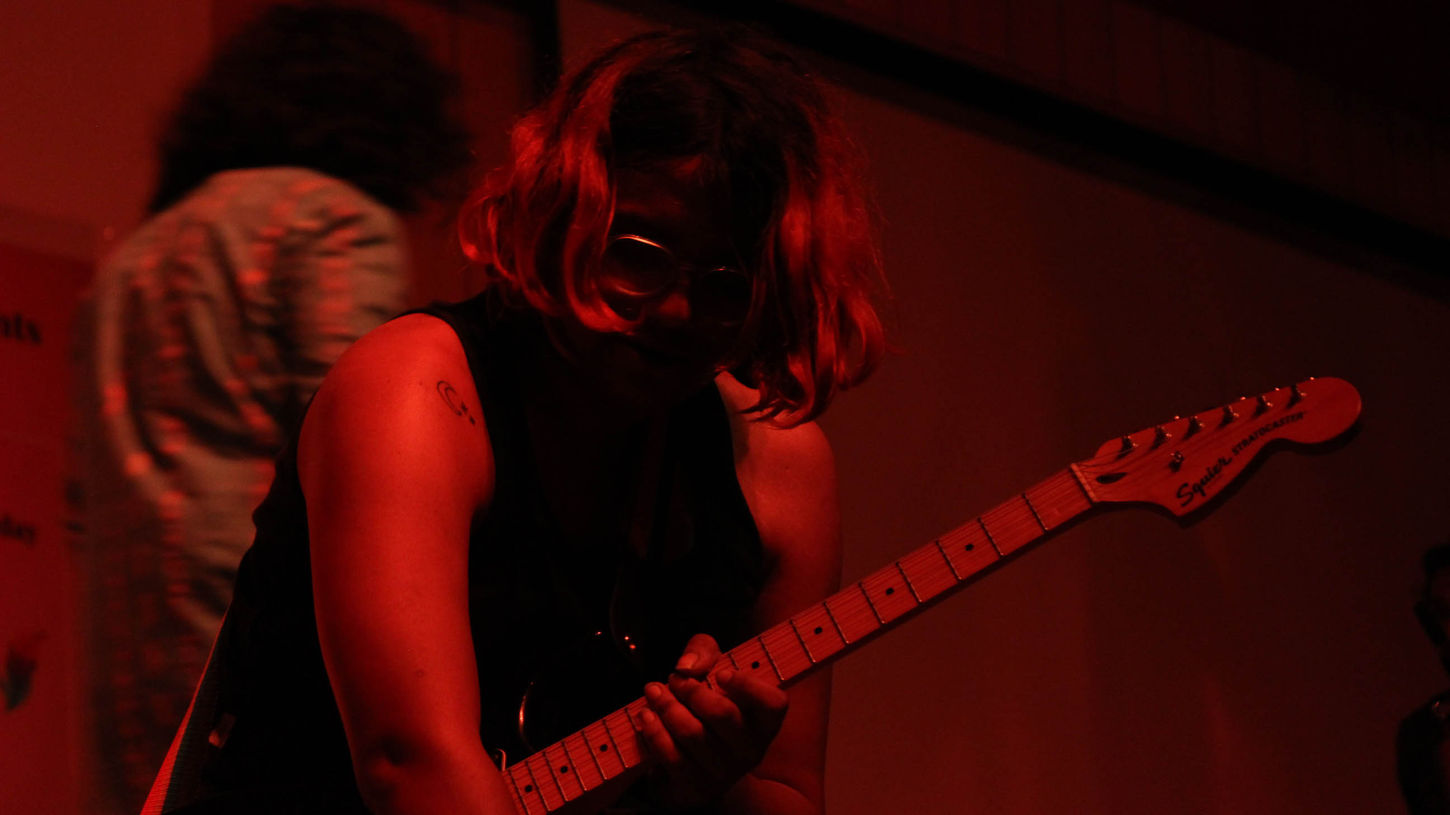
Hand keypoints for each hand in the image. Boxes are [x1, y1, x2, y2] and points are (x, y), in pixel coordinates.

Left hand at [636, 633, 788, 808]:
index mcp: (765, 721)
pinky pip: (672, 757)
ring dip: (666, 708)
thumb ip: (704, 651)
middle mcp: (751, 750)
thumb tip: (686, 666)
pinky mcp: (698, 788)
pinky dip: (654, 733)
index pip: (772, 703)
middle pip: (722, 714)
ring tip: (653, 693)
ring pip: (692, 734)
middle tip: (673, 679)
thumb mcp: (712, 668)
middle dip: (690, 690)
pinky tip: (646, 718)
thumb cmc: (708, 706)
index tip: (721, 674)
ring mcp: (725, 773)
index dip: (748, 686)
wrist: (697, 765)